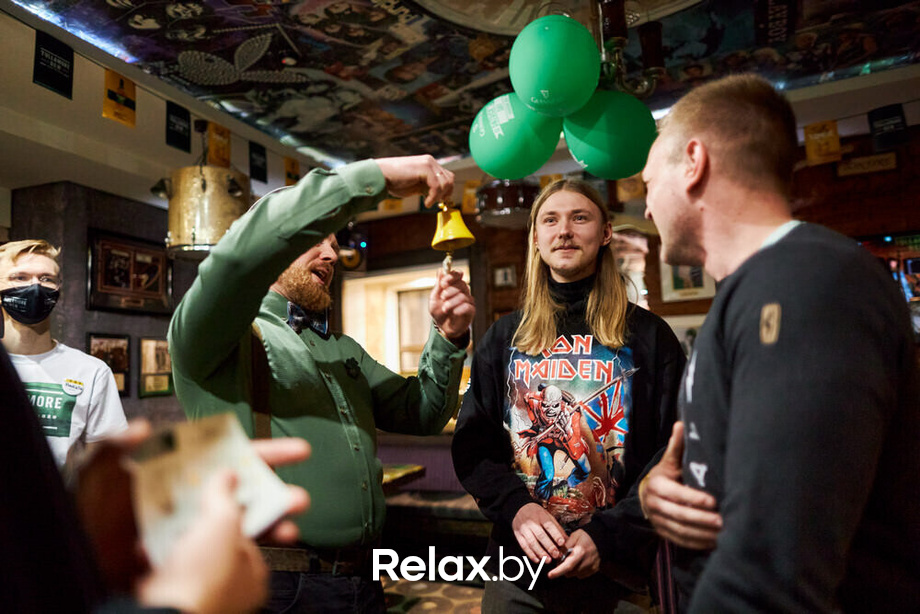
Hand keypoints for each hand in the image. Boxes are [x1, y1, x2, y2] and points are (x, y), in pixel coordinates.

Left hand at [73, 420, 310, 593]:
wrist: (97, 586)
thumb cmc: (93, 534)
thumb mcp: (97, 483)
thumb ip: (116, 448)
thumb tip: (145, 428)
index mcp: (167, 480)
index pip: (223, 458)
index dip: (262, 454)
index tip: (297, 452)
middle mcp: (183, 504)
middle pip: (240, 490)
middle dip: (274, 491)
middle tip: (298, 496)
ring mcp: (190, 535)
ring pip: (241, 524)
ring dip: (270, 522)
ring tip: (291, 527)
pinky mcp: (192, 561)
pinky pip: (231, 553)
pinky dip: (254, 551)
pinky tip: (269, 548)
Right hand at [375, 155, 453, 207]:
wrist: (380, 176)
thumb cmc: (394, 182)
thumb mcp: (415, 186)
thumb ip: (427, 187)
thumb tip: (439, 196)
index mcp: (429, 164)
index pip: (447, 176)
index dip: (447, 190)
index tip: (440, 201)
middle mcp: (430, 161)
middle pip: (449, 179)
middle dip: (445, 193)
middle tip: (434, 202)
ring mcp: (428, 163)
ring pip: (445, 183)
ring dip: (439, 196)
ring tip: (428, 202)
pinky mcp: (425, 168)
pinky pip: (437, 186)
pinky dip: (433, 197)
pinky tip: (426, 203)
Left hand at [429, 268, 474, 339]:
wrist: (443, 327)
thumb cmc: (439, 311)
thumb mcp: (434, 298)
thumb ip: (438, 285)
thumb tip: (441, 270)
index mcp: (454, 285)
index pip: (458, 274)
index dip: (452, 276)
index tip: (444, 283)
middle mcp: (463, 291)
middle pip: (461, 284)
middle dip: (450, 291)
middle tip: (442, 297)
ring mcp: (468, 300)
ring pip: (463, 296)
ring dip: (451, 302)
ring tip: (445, 309)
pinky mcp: (471, 311)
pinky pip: (467, 306)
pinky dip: (459, 309)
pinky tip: (454, 312)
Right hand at [512, 502, 566, 563]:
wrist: (519, 508)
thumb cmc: (537, 514)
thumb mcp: (547, 516)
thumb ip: (556, 527)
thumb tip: (567, 539)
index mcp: (540, 515)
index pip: (549, 525)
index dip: (555, 534)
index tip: (562, 543)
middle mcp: (531, 522)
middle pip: (540, 535)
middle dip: (549, 546)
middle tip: (556, 555)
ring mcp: (524, 529)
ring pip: (532, 542)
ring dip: (540, 553)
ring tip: (548, 560)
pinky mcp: (518, 535)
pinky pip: (524, 546)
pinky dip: (530, 554)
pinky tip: (537, 560)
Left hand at [546, 529, 599, 578]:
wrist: (601, 539)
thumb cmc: (586, 536)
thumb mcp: (574, 535)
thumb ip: (565, 546)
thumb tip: (557, 556)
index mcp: (580, 552)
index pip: (568, 565)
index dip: (558, 571)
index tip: (550, 575)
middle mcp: (586, 562)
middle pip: (569, 572)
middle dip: (562, 568)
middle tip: (563, 559)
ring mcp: (591, 567)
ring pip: (574, 574)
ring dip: (570, 569)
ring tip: (573, 559)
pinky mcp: (594, 570)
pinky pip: (581, 575)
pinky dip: (577, 570)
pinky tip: (580, 561)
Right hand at [640, 422, 721, 548]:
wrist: (648, 494)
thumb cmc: (666, 475)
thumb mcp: (670, 461)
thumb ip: (677, 446)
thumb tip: (681, 423)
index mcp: (656, 484)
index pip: (675, 494)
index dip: (694, 499)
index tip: (714, 501)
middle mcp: (653, 504)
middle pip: (679, 515)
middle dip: (702, 520)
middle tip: (724, 521)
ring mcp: (657, 521)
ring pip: (680, 531)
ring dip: (702, 534)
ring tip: (723, 533)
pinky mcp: (662, 533)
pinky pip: (680, 541)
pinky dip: (697, 544)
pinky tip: (714, 542)